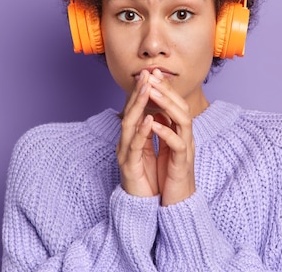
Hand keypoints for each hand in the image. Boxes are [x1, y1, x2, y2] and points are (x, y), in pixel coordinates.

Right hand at [116, 70, 157, 197]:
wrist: (141, 206)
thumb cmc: (146, 180)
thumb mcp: (149, 152)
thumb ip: (150, 133)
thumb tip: (156, 113)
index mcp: (132, 139)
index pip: (136, 112)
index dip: (142, 93)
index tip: (150, 76)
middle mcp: (125, 143)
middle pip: (130, 113)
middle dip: (138, 93)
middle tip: (146, 74)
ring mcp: (125, 154)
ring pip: (129, 125)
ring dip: (138, 105)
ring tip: (147, 89)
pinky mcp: (129, 166)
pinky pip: (135, 146)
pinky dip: (142, 131)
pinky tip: (149, 119)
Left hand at [146, 69, 195, 205]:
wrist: (177, 204)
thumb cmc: (169, 176)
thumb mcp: (163, 148)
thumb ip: (162, 130)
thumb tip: (153, 111)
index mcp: (180, 132)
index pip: (175, 104)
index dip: (165, 88)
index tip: (151, 73)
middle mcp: (186, 137)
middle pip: (182, 106)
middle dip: (167, 89)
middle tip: (152, 75)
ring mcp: (186, 149)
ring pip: (183, 120)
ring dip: (167, 104)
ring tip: (152, 91)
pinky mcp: (182, 164)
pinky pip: (177, 144)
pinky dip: (165, 132)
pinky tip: (153, 123)